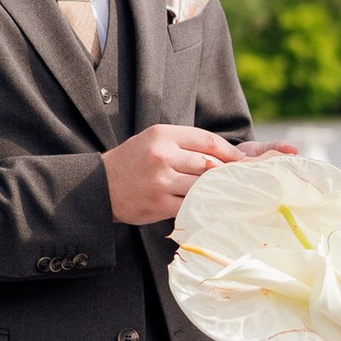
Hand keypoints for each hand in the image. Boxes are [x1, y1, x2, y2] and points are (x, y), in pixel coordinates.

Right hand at [105, 126, 238, 225]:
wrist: (100, 185)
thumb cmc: (132, 161)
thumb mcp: (154, 140)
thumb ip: (184, 144)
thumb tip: (223, 154)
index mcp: (163, 135)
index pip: (207, 140)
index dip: (229, 151)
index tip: (241, 159)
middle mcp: (162, 155)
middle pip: (208, 164)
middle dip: (225, 172)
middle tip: (238, 179)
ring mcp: (161, 180)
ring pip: (201, 185)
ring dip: (214, 190)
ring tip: (224, 193)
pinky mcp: (159, 203)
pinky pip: (190, 204)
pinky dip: (201, 205)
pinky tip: (207, 205)